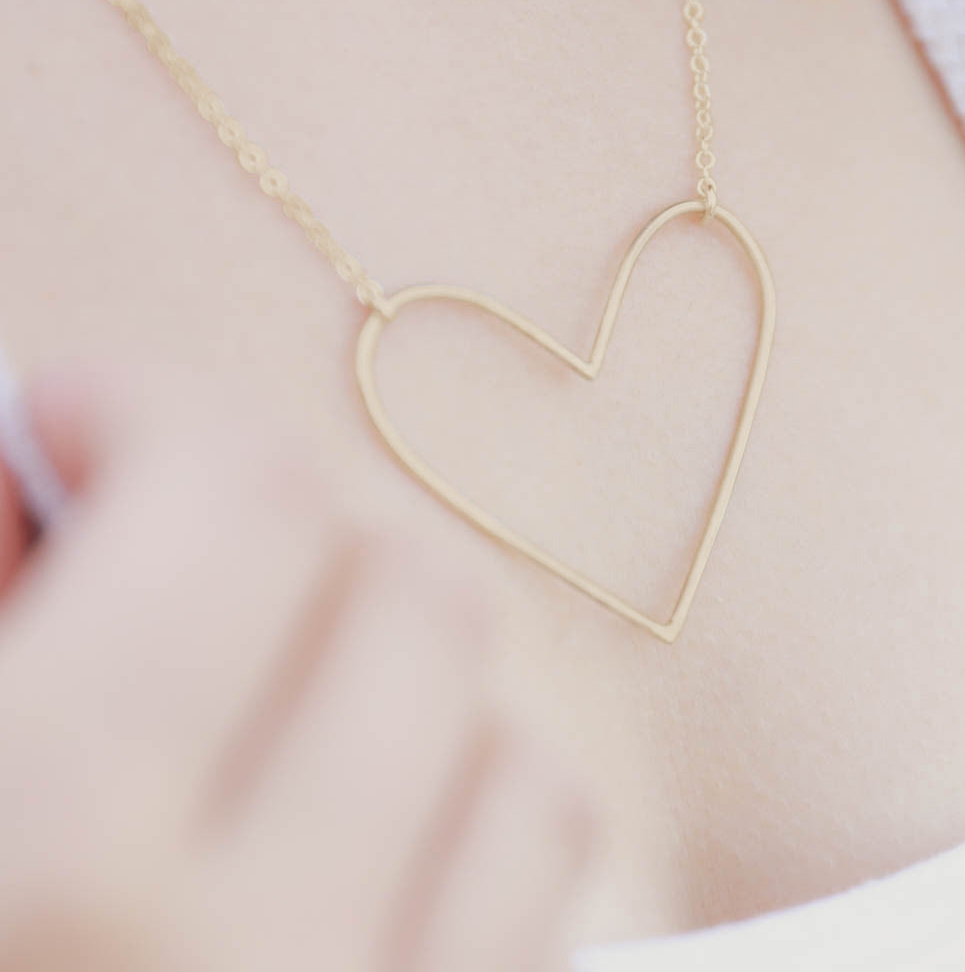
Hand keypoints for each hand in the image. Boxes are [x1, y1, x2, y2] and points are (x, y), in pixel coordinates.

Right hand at [0, 362, 595, 970]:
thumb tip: (47, 459)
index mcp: (56, 851)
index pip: (244, 504)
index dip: (158, 412)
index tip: (92, 425)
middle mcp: (266, 952)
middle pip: (414, 594)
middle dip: (291, 532)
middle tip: (181, 554)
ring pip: (514, 731)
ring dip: (396, 680)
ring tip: (267, 709)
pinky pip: (550, 867)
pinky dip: (471, 805)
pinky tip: (354, 825)